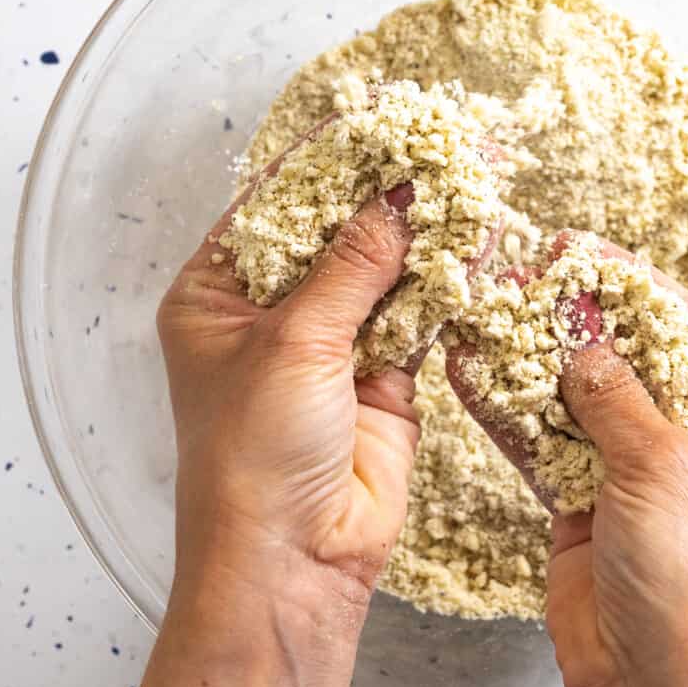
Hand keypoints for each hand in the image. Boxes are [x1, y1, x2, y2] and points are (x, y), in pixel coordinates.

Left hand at [99, 171, 422, 686]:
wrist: (293, 563)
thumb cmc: (253, 459)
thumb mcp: (294, 343)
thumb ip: (352, 264)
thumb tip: (396, 194)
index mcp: (216, 296)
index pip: (274, 208)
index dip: (326, 166)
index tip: (380, 123)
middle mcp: (270, 318)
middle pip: (333, 235)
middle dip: (382, 197)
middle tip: (437, 147)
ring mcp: (330, 350)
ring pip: (381, 274)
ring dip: (419, 240)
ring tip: (465, 185)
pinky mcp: (384, 384)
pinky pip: (416, 320)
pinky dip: (442, 290)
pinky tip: (471, 249)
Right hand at [447, 237, 687, 686]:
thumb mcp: (665, 466)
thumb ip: (615, 391)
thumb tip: (583, 328)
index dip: (635, 290)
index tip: (582, 250)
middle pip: (635, 360)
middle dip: (578, 317)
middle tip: (524, 267)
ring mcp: (645, 479)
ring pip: (584, 400)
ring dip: (536, 358)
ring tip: (488, 302)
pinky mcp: (591, 510)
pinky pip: (551, 445)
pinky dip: (514, 412)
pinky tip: (475, 369)